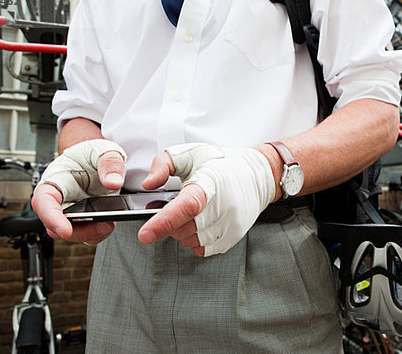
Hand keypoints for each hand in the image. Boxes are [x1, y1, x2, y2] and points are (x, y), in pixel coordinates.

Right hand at [31, 139, 126, 243]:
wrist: (94, 158)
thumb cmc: (90, 154)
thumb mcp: (103, 151)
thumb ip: (109, 163)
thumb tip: (114, 182)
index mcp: (54, 180)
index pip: (43, 201)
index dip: (51, 218)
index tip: (65, 229)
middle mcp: (57, 199)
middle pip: (55, 225)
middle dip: (78, 231)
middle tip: (101, 226)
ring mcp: (69, 211)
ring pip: (71, 233)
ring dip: (90, 234)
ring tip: (108, 224)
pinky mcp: (81, 219)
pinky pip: (86, 233)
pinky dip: (98, 232)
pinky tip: (109, 223)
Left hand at [138, 143, 275, 256]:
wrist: (256, 174)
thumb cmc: (221, 163)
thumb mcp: (189, 153)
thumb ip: (163, 164)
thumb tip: (149, 184)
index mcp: (210, 183)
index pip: (187, 206)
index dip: (164, 222)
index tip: (145, 234)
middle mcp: (224, 206)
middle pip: (185, 229)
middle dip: (170, 224)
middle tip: (172, 208)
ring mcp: (231, 224)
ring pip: (192, 241)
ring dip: (181, 233)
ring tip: (187, 214)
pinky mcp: (234, 236)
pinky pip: (204, 249)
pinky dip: (194, 241)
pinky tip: (198, 224)